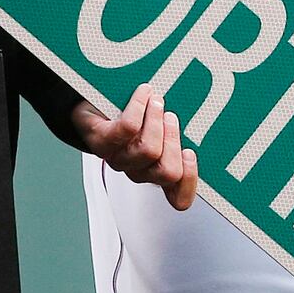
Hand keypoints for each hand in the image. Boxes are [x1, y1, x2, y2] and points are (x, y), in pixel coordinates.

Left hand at [74, 88, 199, 210]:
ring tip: (155, 101)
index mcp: (157, 172)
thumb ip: (178, 131)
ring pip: (149, 150)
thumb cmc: (129, 117)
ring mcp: (118, 159)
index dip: (189, 181)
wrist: (90, 106)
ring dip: (156, 120)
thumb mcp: (160, 127)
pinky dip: (139, 106)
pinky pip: (128, 128)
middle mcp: (138, 171)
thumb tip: (203, 118)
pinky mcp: (101, 142)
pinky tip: (143, 94)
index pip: (178, 198)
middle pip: (168, 172)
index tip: (190, 153)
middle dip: (174, 140)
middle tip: (170, 117)